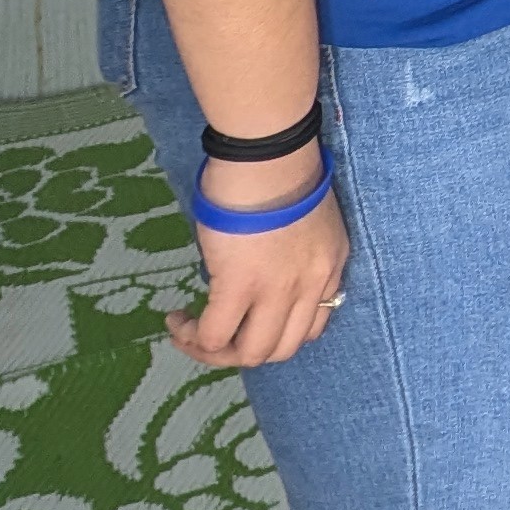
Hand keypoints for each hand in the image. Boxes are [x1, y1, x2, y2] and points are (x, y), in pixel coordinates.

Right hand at [169, 161, 347, 367]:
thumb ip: (289, 258)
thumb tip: (252, 277)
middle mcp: (312, 285)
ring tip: (190, 331)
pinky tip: (178, 321)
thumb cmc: (280, 174)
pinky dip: (192, 337)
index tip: (246, 321)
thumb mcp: (303, 224)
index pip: (312, 326)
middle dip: (243, 350)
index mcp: (331, 267)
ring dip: (215, 352)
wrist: (269, 155)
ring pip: (251, 354)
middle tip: (213, 334)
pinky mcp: (242, 285)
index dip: (274, 332)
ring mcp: (280, 289)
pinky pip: (216, 335)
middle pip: (282, 349)